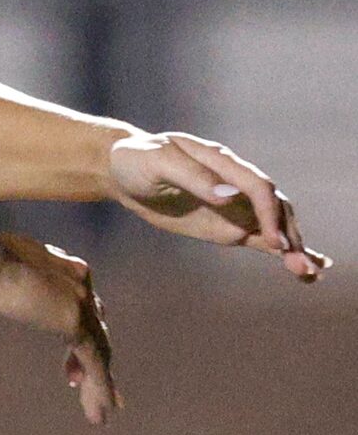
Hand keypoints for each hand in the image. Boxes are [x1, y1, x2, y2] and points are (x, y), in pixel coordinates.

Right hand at [0, 230, 119, 425]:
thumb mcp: (9, 272)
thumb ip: (21, 282)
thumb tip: (4, 284)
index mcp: (70, 271)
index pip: (85, 310)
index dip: (82, 340)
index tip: (71, 371)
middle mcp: (83, 287)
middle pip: (97, 334)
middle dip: (100, 366)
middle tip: (107, 395)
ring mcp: (81, 305)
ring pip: (99, 353)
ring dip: (100, 386)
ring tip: (102, 414)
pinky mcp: (74, 323)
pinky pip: (94, 363)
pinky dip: (99, 388)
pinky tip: (100, 411)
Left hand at [107, 131, 328, 280]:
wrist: (123, 171)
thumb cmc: (138, 160)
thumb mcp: (159, 163)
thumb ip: (194, 178)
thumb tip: (231, 196)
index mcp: (223, 161)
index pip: (257, 186)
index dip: (269, 213)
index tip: (274, 241)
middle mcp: (236, 182)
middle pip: (274, 206)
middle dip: (290, 234)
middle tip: (302, 265)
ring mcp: (235, 204)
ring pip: (272, 224)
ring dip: (293, 247)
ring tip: (310, 273)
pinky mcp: (227, 223)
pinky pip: (259, 237)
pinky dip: (281, 252)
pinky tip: (303, 269)